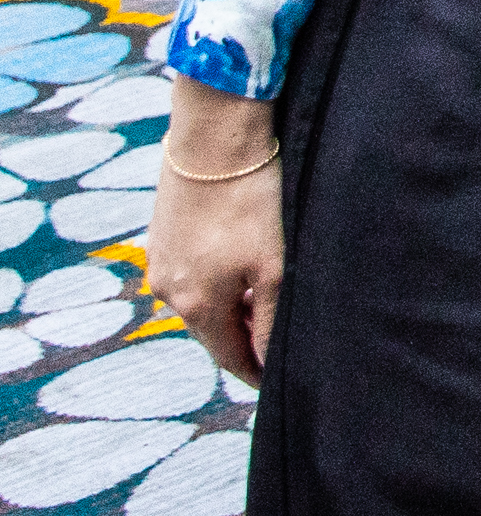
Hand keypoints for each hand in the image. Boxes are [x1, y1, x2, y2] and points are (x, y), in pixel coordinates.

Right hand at [146, 81, 283, 386]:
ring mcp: (160, 260)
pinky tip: (245, 261)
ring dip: (234, 306)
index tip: (281, 380)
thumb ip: (271, 320)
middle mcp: (168, 291)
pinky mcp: (163, 233)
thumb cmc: (254, 200)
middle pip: (214, 331)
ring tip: (270, 298)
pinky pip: (193, 271)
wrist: (215, 134)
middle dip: (247, 338)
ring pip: (203, 301)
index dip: (257, 372)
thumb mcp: (274, 267)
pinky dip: (219, 278)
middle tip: (284, 339)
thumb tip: (269, 362)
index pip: (229, 357)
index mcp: (196, 306)